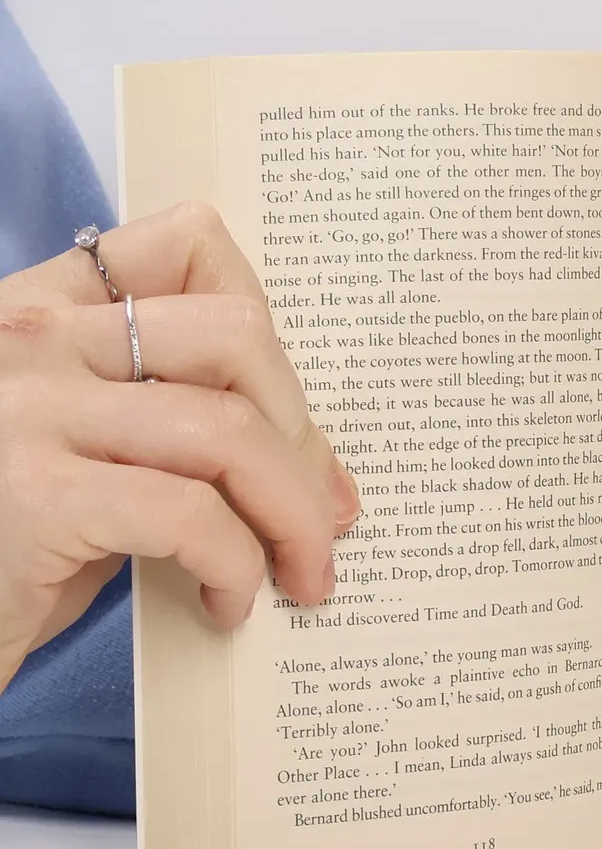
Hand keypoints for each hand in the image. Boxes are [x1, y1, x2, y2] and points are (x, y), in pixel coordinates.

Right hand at [0, 203, 358, 694]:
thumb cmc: (2, 543)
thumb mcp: (77, 448)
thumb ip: (167, 420)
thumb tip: (313, 461)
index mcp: (42, 305)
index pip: (188, 245)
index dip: (265, 325)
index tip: (288, 407)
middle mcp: (32, 339)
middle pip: (236, 336)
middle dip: (302, 430)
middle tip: (321, 509)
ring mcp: (29, 413)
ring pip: (229, 431)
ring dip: (291, 512)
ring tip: (300, 571)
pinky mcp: (37, 501)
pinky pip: (189, 516)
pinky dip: (235, 566)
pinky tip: (226, 603)